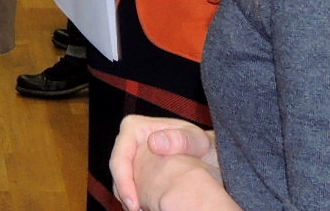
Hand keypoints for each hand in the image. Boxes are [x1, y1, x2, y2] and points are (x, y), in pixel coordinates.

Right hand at [112, 116, 229, 210]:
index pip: (120, 156)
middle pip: (117, 170)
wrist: (211, 158)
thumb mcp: (198, 141)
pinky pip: (129, 186)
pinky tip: (147, 208)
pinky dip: (135, 199)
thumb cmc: (206, 146)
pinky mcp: (137, 169)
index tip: (134, 202)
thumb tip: (153, 142)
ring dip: (129, 198)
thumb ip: (181, 139)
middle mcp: (130, 140)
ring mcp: (132, 155)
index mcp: (136, 127)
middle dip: (124, 193)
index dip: (123, 180)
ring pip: (120, 180)